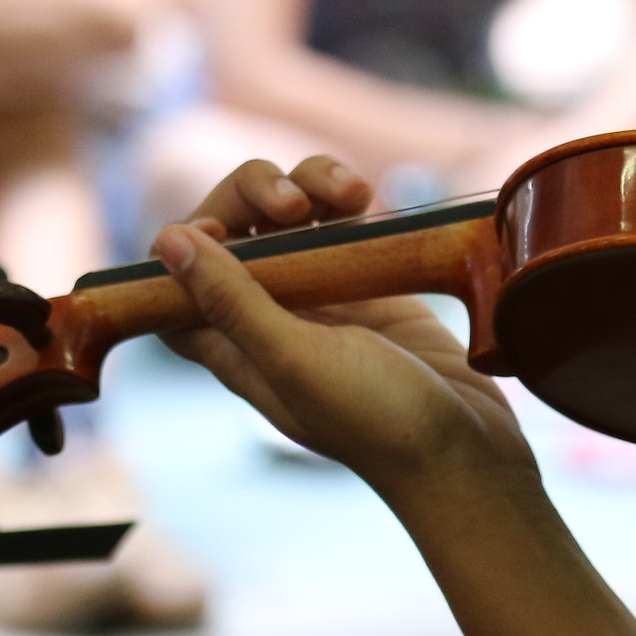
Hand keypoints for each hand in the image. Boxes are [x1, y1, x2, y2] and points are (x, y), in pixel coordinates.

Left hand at [153, 157, 534, 497]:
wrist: (467, 448)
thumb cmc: (378, 420)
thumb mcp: (296, 359)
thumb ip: (233, 301)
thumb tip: (168, 241)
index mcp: (237, 347)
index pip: (175, 287)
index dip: (184, 247)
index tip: (220, 228)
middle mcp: (275, 318)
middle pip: (236, 234)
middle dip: (255, 197)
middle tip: (296, 204)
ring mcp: (328, 299)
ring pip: (295, 220)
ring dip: (310, 187)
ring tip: (353, 193)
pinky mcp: (378, 284)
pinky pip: (349, 226)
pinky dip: (352, 203)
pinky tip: (370, 198)